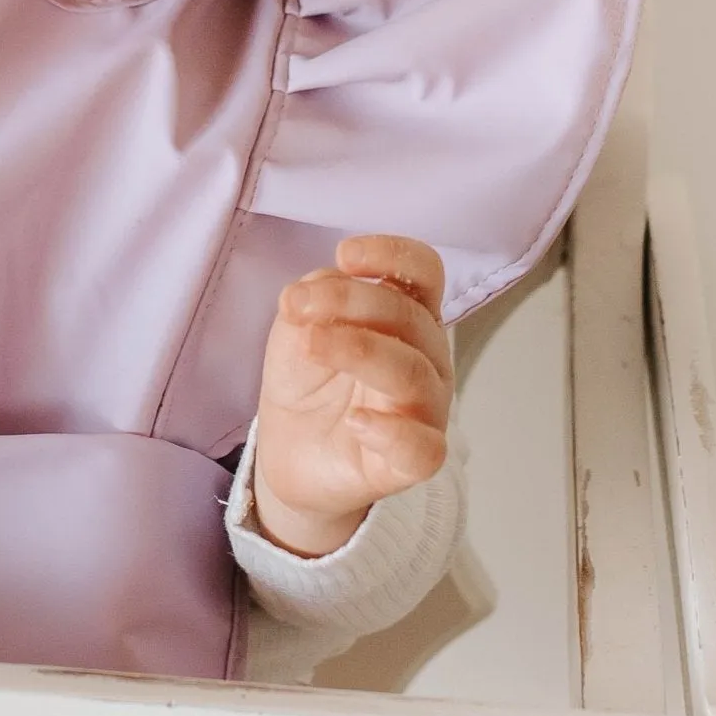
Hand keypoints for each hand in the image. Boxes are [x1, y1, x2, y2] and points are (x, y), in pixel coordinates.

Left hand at [251, 236, 453, 556]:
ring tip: (311, 345)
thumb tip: (317, 287)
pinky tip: (356, 420)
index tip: (346, 254)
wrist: (290, 453)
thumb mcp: (299, 327)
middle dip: (352, 301)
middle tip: (298, 304)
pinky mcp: (410, 461)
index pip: (424, 273)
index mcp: (407, 317)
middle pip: (411, 318)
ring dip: (359, 350)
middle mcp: (426, 358)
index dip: (393, 255)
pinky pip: (420, 448)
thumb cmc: (309, 383)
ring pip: (412, 373)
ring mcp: (424, 410)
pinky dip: (390, 431)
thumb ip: (314, 298)